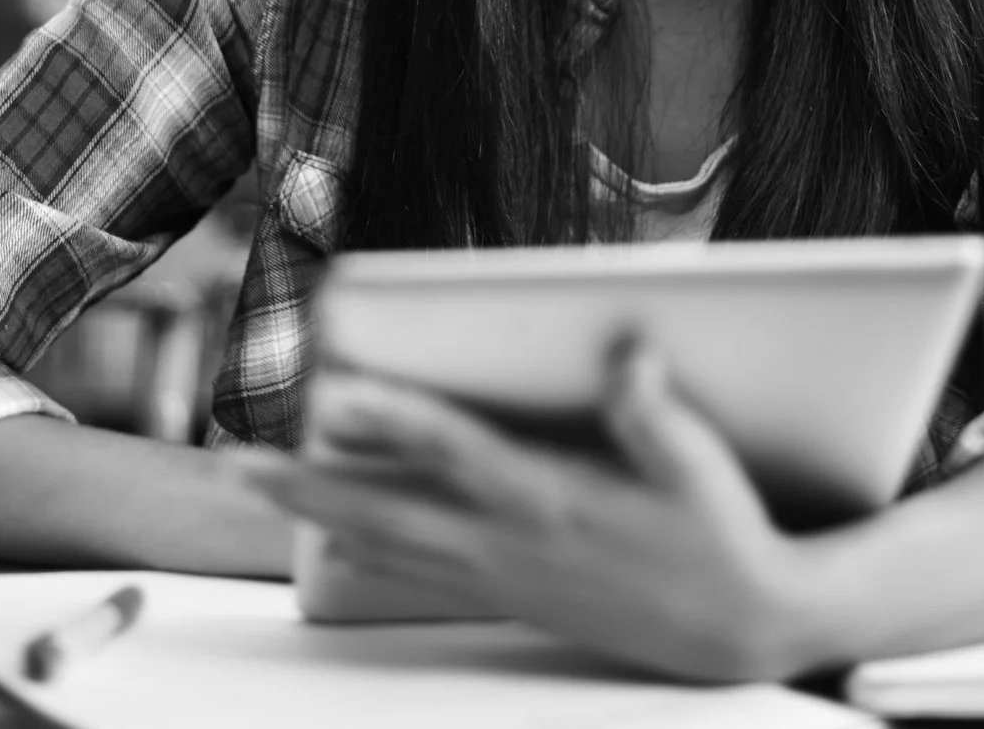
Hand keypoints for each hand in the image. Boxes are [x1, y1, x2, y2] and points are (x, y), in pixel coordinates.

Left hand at [242, 342, 815, 681]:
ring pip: (393, 545)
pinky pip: (421, 574)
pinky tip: (340, 542)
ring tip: (265, 488)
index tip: (331, 393)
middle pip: (392, 510)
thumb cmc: (726, 539)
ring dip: (324, 517)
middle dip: (311, 489)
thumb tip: (625, 350)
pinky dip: (371, 555)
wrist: (744, 633)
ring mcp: (508, 576)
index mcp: (555, 499)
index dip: (393, 421)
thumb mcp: (702, 468)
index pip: (457, 452)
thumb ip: (654, 411)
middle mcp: (515, 543)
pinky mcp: (515, 596)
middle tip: (239, 468)